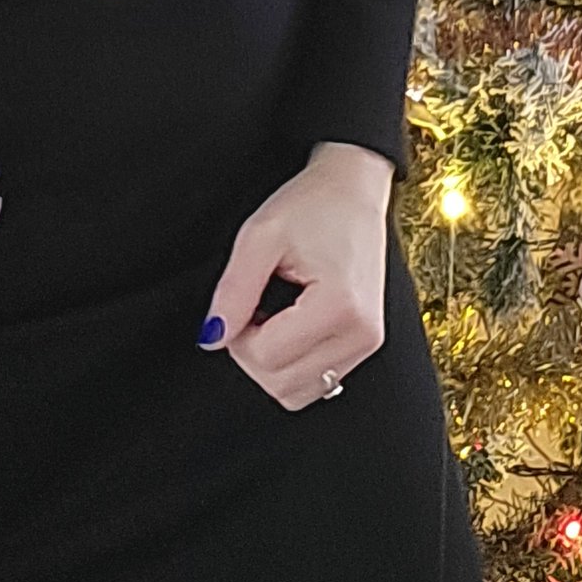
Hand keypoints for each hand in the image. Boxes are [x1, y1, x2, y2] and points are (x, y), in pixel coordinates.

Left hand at [200, 141, 391, 410]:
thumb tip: (213, 337)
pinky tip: (291, 326)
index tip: (243, 298)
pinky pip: (317, 382)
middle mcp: (362, 333)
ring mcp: (368, 343)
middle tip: (255, 305)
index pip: (266, 357)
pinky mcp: (366, 345)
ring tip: (274, 315)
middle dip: (253, 351)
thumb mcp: (260, 235)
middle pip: (281, 384)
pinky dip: (292, 364)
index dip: (238, 333)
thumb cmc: (313, 204)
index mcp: (341, 306)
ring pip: (297, 393)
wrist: (354, 189)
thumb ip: (233, 290)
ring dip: (273, 362)